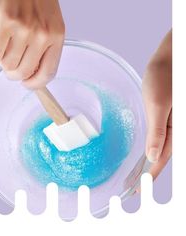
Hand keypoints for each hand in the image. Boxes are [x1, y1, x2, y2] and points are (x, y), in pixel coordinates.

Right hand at [0, 0, 64, 88]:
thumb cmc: (38, 1)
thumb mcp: (50, 25)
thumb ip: (44, 49)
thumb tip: (30, 73)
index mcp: (56, 38)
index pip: (47, 73)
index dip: (35, 84)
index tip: (27, 84)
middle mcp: (42, 36)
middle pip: (25, 73)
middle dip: (15, 76)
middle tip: (11, 70)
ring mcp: (24, 29)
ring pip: (8, 66)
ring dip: (3, 65)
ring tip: (5, 54)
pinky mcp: (4, 22)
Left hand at [143, 30, 171, 178]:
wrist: (169, 58)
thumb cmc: (165, 77)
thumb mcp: (158, 104)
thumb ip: (158, 131)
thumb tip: (153, 156)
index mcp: (177, 130)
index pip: (163, 159)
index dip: (151, 175)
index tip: (138, 188)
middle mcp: (177, 130)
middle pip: (162, 157)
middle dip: (149, 172)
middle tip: (134, 186)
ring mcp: (172, 124)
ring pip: (161, 149)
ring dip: (149, 163)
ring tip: (137, 175)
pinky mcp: (166, 117)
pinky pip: (160, 138)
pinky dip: (152, 149)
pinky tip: (146, 155)